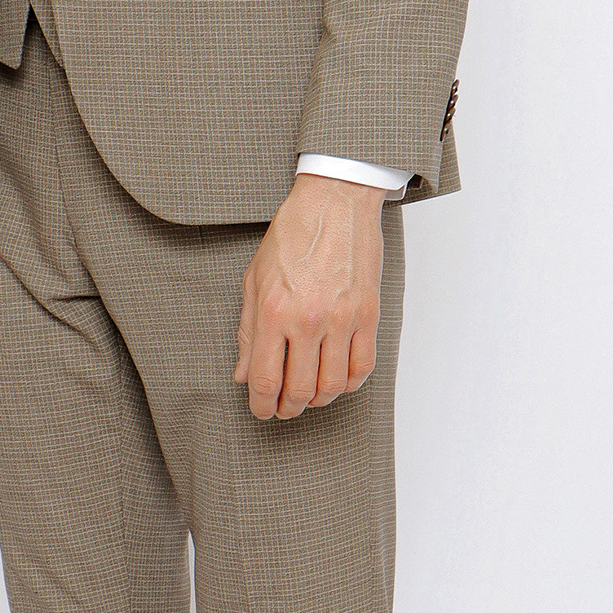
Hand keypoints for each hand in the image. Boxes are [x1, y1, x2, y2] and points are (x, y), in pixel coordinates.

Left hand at [234, 171, 384, 420]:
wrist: (334, 202)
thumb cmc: (292, 235)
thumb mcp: (254, 280)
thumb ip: (248, 332)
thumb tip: (244, 373)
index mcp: (274, 311)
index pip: (266, 380)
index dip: (261, 405)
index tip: (261, 410)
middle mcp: (308, 320)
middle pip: (300, 390)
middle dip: (288, 408)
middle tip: (283, 409)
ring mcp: (342, 319)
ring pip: (333, 385)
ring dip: (318, 400)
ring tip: (309, 397)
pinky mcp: (368, 315)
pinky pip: (362, 366)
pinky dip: (349, 384)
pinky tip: (337, 381)